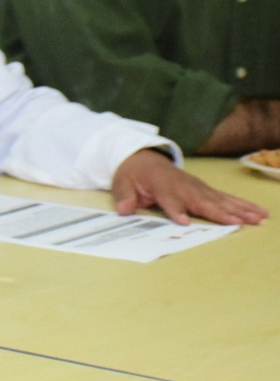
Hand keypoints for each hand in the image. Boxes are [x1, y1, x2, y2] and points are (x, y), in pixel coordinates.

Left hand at [111, 149, 268, 225]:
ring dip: (240, 209)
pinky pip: (226, 198)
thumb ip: (124, 197)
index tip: (184, 221)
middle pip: (202, 201)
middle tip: (238, 223)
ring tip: (257, 219)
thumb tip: (124, 209)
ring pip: (220, 200)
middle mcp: (184, 185)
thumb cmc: (134, 174)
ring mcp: (198, 187)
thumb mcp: (122, 184)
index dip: (176, 209)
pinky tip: (259, 212)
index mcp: (161, 185)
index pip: (169, 198)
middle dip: (220, 212)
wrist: (144, 158)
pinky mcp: (206, 190)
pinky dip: (243, 205)